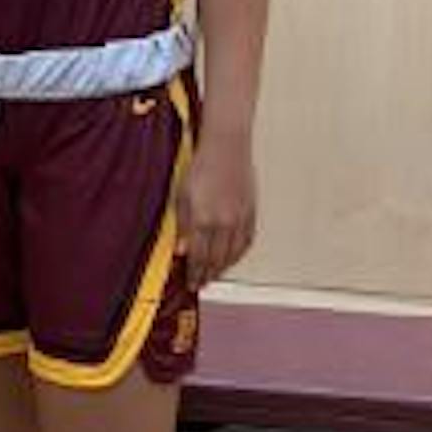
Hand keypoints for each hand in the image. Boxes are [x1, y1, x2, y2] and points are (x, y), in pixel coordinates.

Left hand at [175, 131, 254, 288]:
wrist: (227, 148)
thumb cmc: (201, 167)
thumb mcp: (181, 195)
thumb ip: (181, 225)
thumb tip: (181, 251)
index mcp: (203, 219)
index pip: (198, 256)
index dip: (194, 273)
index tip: (191, 283)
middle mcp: (223, 223)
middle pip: (215, 259)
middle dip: (207, 275)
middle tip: (201, 284)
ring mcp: (239, 219)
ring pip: (232, 254)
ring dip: (223, 268)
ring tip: (214, 276)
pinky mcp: (251, 213)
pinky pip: (246, 242)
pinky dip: (239, 255)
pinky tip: (232, 259)